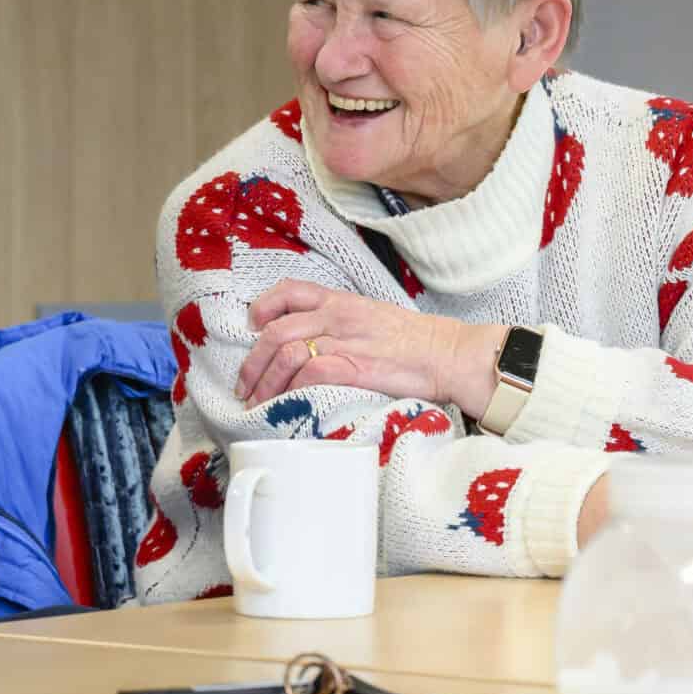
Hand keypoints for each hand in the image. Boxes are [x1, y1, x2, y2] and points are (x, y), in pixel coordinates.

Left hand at [236, 281, 503, 412]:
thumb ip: (339, 324)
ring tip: (258, 403)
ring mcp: (344, 341)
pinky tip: (286, 403)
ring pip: (286, 353)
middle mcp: (336, 317)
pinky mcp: (355, 366)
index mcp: (340, 301)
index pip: (289, 290)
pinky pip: (310, 373)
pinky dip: (291, 389)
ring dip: (265, 382)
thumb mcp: (370, 319)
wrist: (448, 353)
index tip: (252, 327)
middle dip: (252, 362)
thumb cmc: (412, 342)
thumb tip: (310, 343)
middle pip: (275, 331)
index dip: (262, 307)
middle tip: (244, 385)